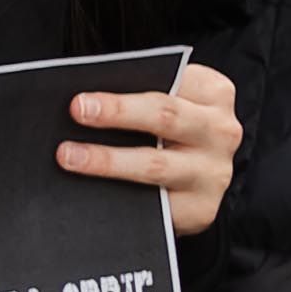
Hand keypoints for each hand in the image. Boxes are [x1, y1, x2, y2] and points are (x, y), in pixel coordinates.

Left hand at [61, 62, 243, 238]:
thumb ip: (138, 96)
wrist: (188, 183)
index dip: (125, 89)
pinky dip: (118, 195)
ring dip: (108, 160)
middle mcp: (220, 131)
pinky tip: (91, 190)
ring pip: (156, 164)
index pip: (170, 83)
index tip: (81, 97)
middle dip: (118, 113)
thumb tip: (85, 100)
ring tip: (70, 156)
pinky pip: (155, 205)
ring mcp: (214, 172)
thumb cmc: (167, 133)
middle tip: (77, 112)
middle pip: (165, 117)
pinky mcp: (202, 208)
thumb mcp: (164, 105)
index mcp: (213, 93)